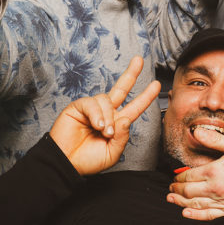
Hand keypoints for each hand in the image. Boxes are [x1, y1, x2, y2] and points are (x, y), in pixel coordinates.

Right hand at [49, 57, 159, 174]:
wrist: (67, 164)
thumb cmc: (88, 161)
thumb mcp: (112, 153)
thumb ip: (122, 138)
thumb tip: (126, 119)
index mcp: (116, 124)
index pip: (134, 107)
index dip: (145, 97)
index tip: (156, 85)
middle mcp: (106, 113)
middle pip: (121, 88)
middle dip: (131, 74)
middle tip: (139, 60)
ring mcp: (92, 109)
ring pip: (107, 100)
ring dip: (108, 117)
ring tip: (103, 132)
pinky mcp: (78, 107)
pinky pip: (92, 103)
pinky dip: (97, 114)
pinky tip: (96, 125)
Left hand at [167, 129, 223, 219]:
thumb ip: (214, 140)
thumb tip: (196, 132)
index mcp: (215, 171)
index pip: (189, 175)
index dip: (179, 176)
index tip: (175, 176)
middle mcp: (216, 188)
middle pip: (189, 191)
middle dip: (177, 189)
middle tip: (171, 188)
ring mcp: (223, 202)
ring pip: (195, 204)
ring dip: (180, 202)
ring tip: (172, 199)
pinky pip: (208, 216)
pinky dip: (195, 216)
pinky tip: (186, 213)